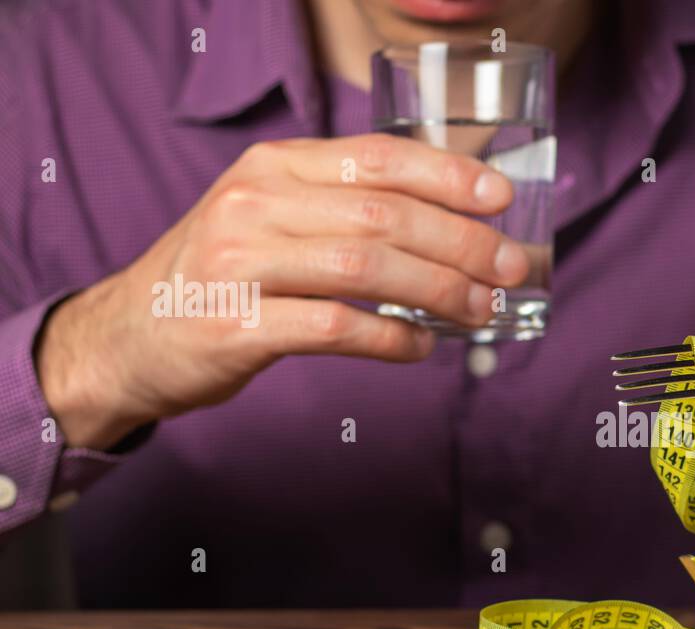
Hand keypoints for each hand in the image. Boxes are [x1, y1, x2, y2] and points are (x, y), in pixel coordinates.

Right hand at [36, 133, 529, 448]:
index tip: (500, 198)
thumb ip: (342, 210)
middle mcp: (254, 204)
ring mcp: (240, 264)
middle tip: (510, 268)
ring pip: (365, 268)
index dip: (447, 175)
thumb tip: (449, 226)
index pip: (376, 157)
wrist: (127, 336)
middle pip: (383, 215)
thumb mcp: (270, 217)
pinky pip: (335, 328)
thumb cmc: (221, 277)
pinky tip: (421, 348)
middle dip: (461, 242)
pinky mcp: (235, 326)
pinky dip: (390, 339)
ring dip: (438, 291)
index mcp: (272, 167)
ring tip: (480, 311)